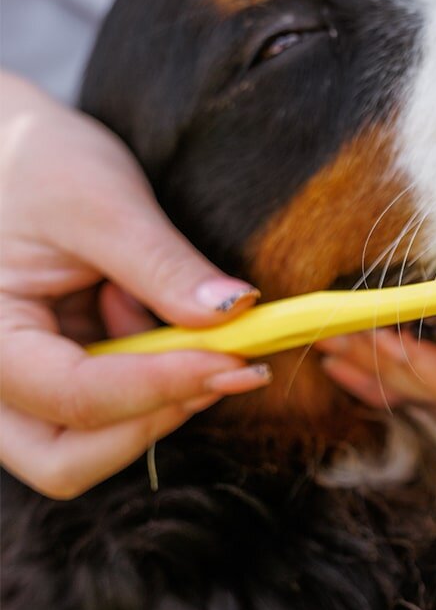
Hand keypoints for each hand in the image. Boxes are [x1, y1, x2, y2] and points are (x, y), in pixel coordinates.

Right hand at [0, 72, 270, 498]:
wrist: (11, 149)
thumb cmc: (37, 161)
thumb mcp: (100, 201)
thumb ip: (162, 265)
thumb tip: (235, 314)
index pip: (75, 396)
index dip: (164, 385)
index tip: (240, 361)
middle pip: (66, 460)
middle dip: (153, 422)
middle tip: (226, 370)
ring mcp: (22, 384)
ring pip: (88, 446)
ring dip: (155, 404)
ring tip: (176, 326)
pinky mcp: (55, 376)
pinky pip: (107, 412)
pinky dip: (152, 381)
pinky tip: (152, 319)